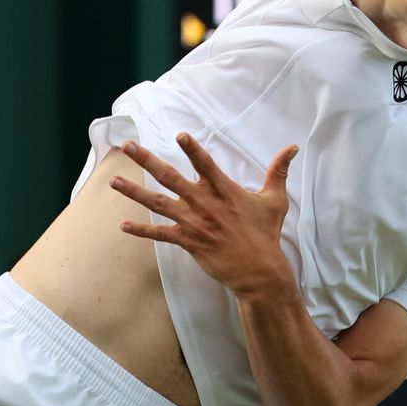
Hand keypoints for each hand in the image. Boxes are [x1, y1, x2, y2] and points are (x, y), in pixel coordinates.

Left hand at [108, 133, 299, 300]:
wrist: (259, 270)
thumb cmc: (266, 233)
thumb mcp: (275, 200)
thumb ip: (278, 171)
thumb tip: (292, 147)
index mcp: (224, 191)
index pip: (205, 164)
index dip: (192, 149)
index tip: (179, 135)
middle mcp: (204, 203)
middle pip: (170, 177)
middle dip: (147, 160)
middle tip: (128, 146)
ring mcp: (194, 223)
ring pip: (158, 203)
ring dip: (134, 192)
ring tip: (114, 181)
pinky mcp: (188, 241)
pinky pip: (160, 234)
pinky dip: (142, 231)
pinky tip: (124, 226)